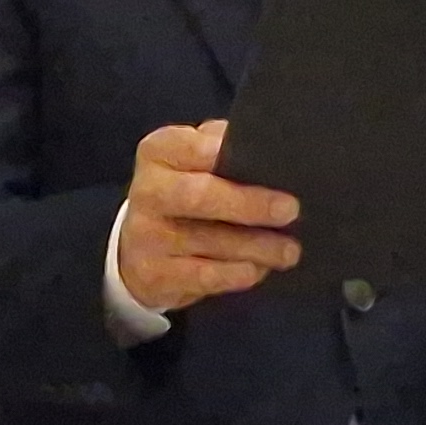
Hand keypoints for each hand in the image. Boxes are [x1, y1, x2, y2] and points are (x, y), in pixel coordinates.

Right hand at [114, 120, 299, 314]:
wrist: (136, 250)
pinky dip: (236, 274)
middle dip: (249, 204)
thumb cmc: (181, 195)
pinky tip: (258, 270)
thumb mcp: (192, 162)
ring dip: (256, 247)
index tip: (272, 163)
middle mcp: (148, 191)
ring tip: (288, 250)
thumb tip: (267, 153)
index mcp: (159, 152)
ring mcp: (147, 236)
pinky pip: (204, 276)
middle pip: (200, 196)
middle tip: (290, 210)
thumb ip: (221, 149)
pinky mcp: (155, 274)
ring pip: (209, 241)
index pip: (197, 148)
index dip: (233, 155)